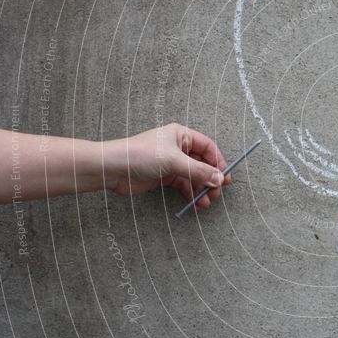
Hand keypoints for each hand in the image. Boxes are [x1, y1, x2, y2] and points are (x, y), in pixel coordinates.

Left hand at [106, 123, 230, 209]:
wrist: (113, 169)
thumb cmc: (140, 155)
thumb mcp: (173, 161)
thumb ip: (198, 171)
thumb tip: (218, 179)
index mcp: (181, 135)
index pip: (207, 147)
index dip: (218, 161)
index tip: (224, 176)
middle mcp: (177, 147)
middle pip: (202, 163)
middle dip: (210, 178)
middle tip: (216, 191)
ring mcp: (171, 163)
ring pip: (193, 176)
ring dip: (200, 189)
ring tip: (205, 201)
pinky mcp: (164, 176)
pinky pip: (183, 185)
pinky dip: (190, 193)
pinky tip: (194, 202)